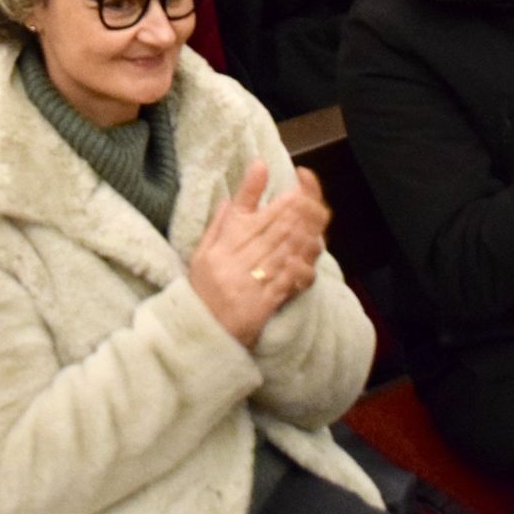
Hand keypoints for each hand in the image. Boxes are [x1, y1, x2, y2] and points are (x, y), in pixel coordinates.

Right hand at [187, 162, 330, 347]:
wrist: (202, 334)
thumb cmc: (202, 291)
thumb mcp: (200, 255)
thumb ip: (217, 226)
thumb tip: (229, 198)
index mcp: (218, 250)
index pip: (243, 217)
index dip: (263, 196)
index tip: (280, 180)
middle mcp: (233, 264)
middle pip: (267, 231)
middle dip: (289, 210)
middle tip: (306, 195)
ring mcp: (249, 284)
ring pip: (279, 252)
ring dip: (299, 231)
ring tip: (313, 215)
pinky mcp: (263, 304)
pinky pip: (284, 281)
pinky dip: (298, 264)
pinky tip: (310, 251)